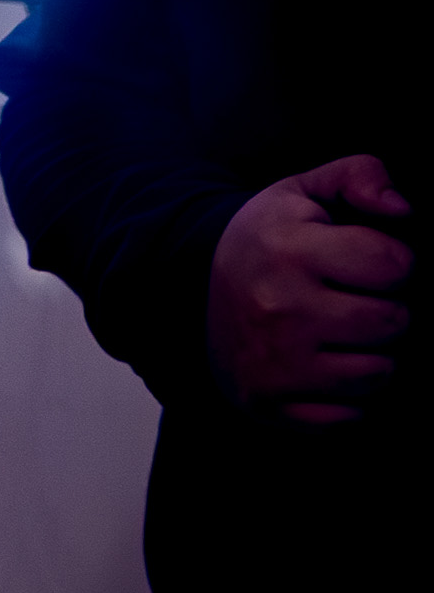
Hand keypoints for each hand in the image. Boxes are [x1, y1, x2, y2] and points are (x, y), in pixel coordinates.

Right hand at [205, 154, 407, 420]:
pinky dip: (346, 401)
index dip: (393, 261)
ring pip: (375, 373)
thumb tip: (403, 211)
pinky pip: (345, 417)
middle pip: (390, 322)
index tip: (368, 262)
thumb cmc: (267, 241)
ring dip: (372, 357)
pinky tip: (327, 372)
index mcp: (289, 250)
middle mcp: (278, 308)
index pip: (394, 265)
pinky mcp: (267, 403)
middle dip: (386, 310)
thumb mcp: (304, 192)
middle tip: (357, 301)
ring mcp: (272, 362)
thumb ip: (360, 175)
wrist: (188, 289)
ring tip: (345, 337)